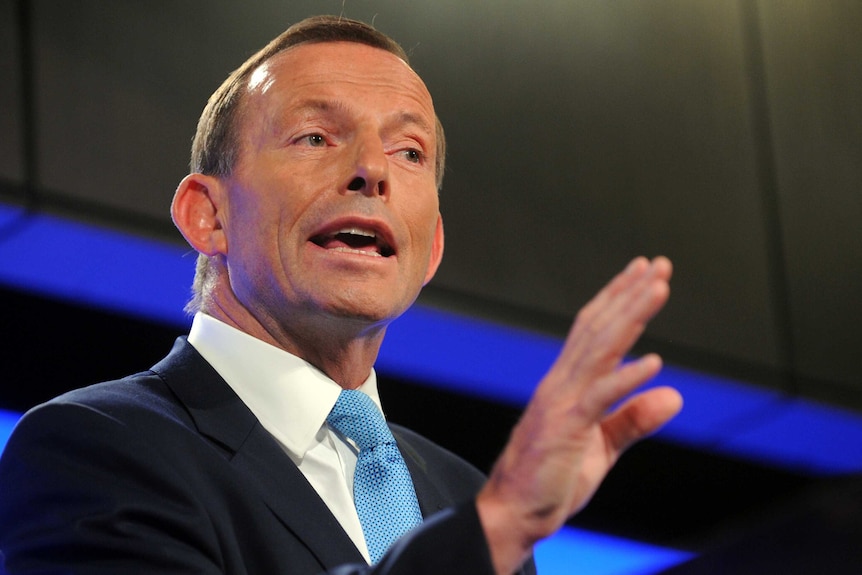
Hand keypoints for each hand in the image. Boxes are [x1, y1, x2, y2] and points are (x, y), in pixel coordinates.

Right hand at [476, 256, 682, 573]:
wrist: (514, 512)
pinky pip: (599, 398)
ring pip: (600, 349)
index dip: (619, 299)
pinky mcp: (565, 428)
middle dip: (630, 293)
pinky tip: (654, 362)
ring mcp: (561, 402)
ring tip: (658, 288)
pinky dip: (627, 378)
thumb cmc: (552, 479)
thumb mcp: (603, 447)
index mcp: (568, 384)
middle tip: (659, 264)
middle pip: (600, 328)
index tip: (644, 274)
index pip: (595, 331)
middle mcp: (562, 383)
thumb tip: (674, 394)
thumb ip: (634, 419)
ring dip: (631, 316)